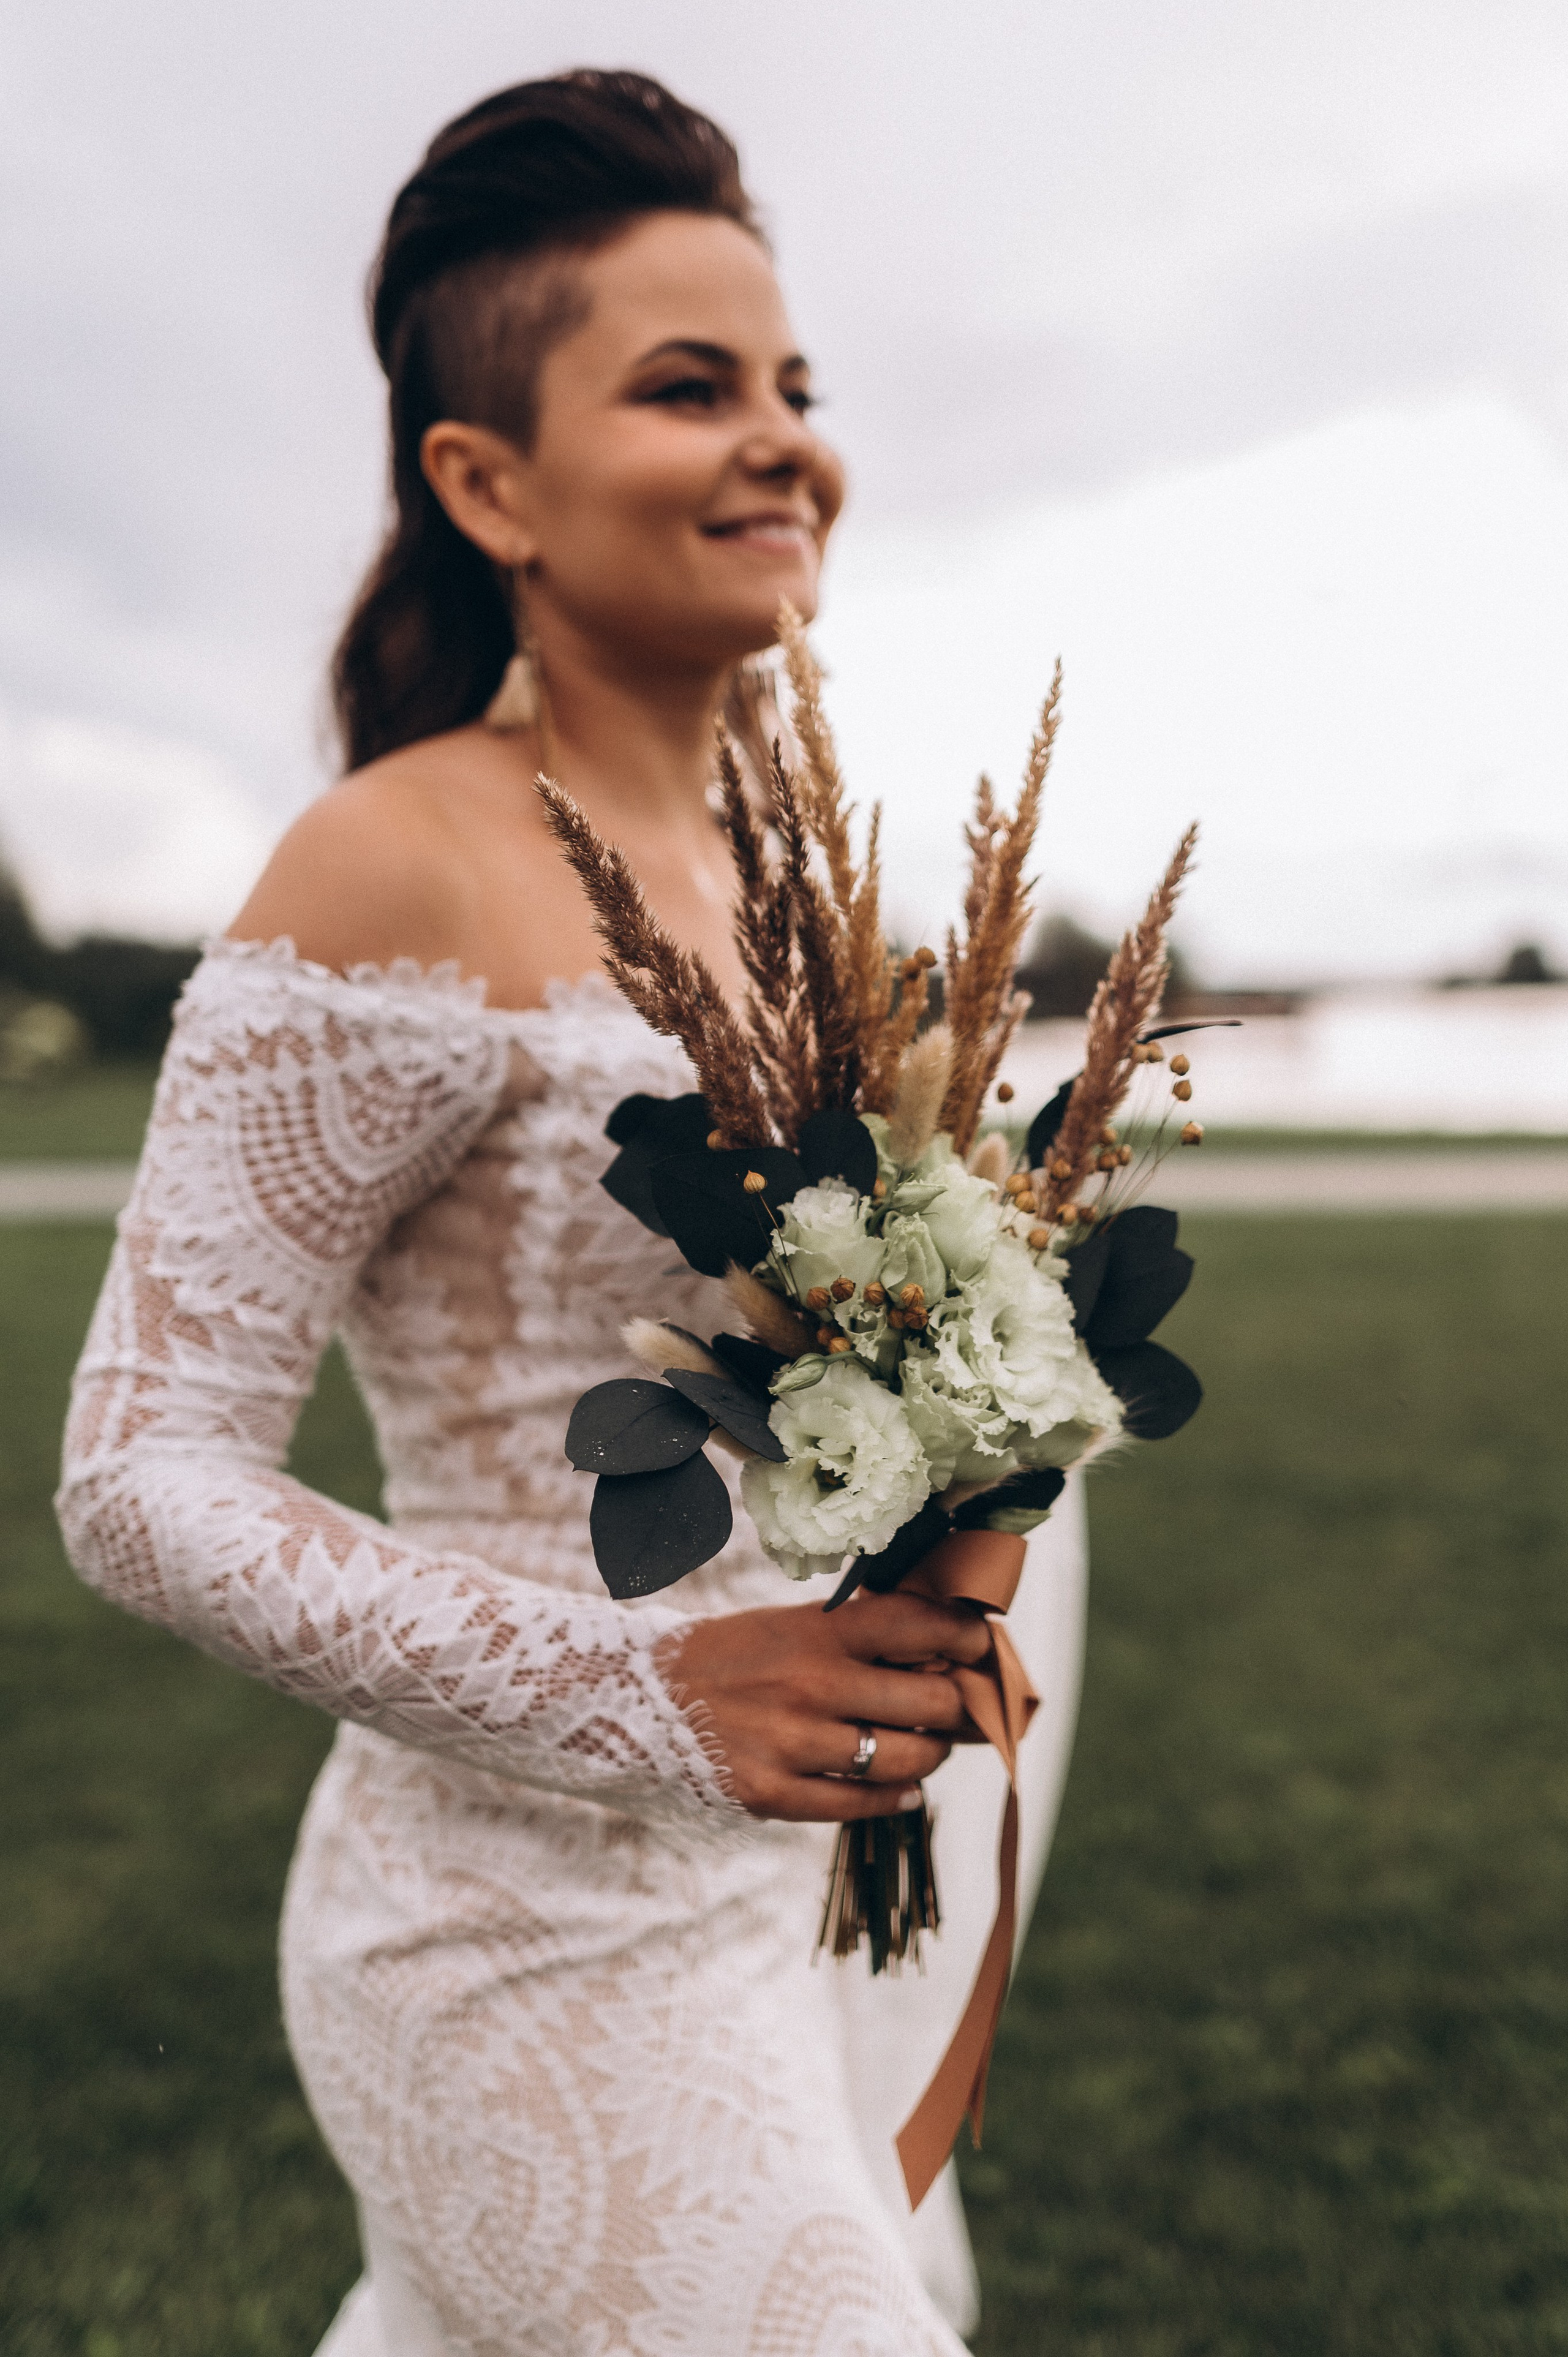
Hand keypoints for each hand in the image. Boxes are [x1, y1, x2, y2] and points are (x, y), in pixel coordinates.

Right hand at [663, 1590, 992, 1821]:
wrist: (638, 1699)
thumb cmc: (732, 1657)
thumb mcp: (790, 1624)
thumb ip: (859, 1637)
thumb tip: (943, 1653)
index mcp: (818, 1629)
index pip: (921, 1626)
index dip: (967, 1637)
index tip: (978, 1646)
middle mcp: (811, 1683)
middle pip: (932, 1702)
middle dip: (955, 1707)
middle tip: (953, 1707)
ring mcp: (792, 1743)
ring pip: (907, 1759)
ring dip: (930, 1756)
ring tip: (923, 1748)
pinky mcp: (771, 1794)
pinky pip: (859, 1804)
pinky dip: (896, 1799)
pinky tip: (904, 1790)